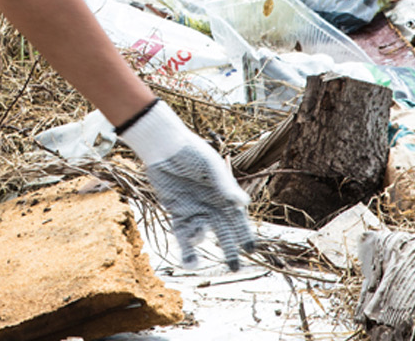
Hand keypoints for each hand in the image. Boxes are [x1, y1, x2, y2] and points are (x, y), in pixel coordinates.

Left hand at [119, 101, 256, 269]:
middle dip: (230, 250)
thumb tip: (244, 204)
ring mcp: (193, 210)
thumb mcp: (211, 167)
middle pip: (223, 232)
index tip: (250, 249)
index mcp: (224, 194)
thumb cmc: (191, 152)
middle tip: (236, 267)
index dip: (244, 234)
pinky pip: (182, 234)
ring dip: (202, 244)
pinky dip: (186, 248)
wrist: (163, 146)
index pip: (238, 219)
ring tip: (199, 248)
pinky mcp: (176, 213)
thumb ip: (226, 185)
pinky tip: (190, 261)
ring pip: (202, 235)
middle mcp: (211, 205)